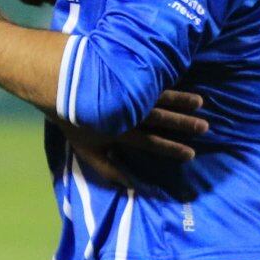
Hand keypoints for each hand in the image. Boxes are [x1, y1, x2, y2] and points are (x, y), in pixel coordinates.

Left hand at [55, 89, 208, 187]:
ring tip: (200, 102)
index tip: (190, 153)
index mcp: (120, 130)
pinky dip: (164, 77)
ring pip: (159, 97)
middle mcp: (126, 112)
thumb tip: (129, 186)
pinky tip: (178, 75)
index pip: (151, 143)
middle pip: (160, 119)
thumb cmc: (71, 119)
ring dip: (180, 100)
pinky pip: (148, 76)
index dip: (170, 149)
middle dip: (183, 124)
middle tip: (205, 128)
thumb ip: (107, 169)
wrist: (54, 83)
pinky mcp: (124, 74)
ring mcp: (126, 92)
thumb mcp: (85, 150)